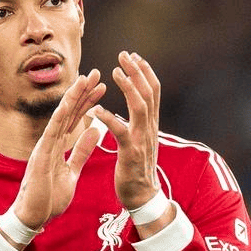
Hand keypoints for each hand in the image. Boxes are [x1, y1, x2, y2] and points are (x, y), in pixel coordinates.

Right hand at [10, 69, 105, 230]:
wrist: (33, 218)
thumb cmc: (49, 198)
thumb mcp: (71, 171)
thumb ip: (81, 151)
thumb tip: (95, 131)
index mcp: (58, 145)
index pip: (75, 118)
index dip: (88, 101)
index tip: (101, 86)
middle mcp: (50, 142)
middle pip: (68, 112)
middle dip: (82, 92)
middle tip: (96, 73)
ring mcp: (44, 148)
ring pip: (60, 117)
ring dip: (72, 98)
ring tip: (84, 80)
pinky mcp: (40, 158)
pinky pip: (51, 135)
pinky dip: (59, 119)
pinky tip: (67, 105)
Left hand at [93, 52, 171, 230]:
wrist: (143, 197)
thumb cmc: (137, 170)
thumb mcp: (142, 141)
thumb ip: (141, 124)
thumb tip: (139, 108)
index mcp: (151, 125)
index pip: (153, 91)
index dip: (145, 72)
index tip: (135, 57)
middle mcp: (150, 128)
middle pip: (149, 92)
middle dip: (137, 71)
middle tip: (125, 54)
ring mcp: (142, 139)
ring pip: (140, 106)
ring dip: (128, 87)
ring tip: (115, 72)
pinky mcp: (130, 153)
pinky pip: (121, 131)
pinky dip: (109, 118)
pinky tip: (97, 109)